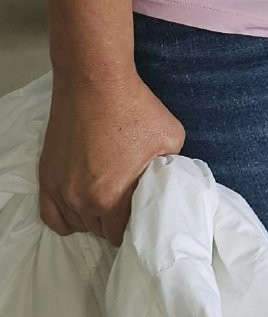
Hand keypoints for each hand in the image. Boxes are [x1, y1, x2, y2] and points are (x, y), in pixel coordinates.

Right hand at [38, 73, 184, 245]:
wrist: (95, 82)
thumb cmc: (135, 108)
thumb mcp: (171, 138)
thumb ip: (170, 167)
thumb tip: (168, 180)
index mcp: (113, 199)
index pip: (122, 233)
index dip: (134, 225)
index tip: (141, 215)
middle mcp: (83, 202)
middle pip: (99, 230)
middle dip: (114, 222)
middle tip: (126, 205)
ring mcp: (61, 191)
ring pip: (76, 224)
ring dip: (91, 218)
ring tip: (106, 202)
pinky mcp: (47, 178)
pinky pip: (51, 217)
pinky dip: (66, 217)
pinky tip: (79, 208)